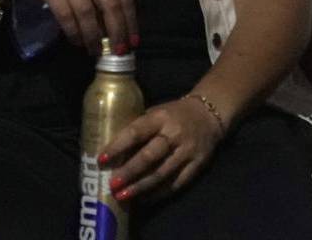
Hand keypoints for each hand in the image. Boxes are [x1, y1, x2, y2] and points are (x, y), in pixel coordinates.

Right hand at [0, 0, 136, 55]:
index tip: (132, 42)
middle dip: (116, 32)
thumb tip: (117, 24)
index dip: (130, 22)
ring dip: (93, 36)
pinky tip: (77, 41)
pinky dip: (73, 32)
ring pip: (87, 13)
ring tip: (95, 50)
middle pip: (109, 5)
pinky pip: (66, 15)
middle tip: (117, 51)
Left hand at [98, 96, 222, 202]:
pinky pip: (176, 183)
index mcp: (160, 117)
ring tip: (124, 196)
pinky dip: (159, 193)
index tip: (101, 159)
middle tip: (112, 185)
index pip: (136, 132)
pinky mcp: (197, 165)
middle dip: (129, 172)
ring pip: (162, 173)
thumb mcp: (156, 112)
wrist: (210, 114)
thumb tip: (113, 149)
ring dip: (141, 187)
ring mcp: (187, 151)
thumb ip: (139, 128)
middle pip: (149, 156)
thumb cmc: (174, 113)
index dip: (118, 146)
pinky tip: (144, 199)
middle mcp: (174, 134)